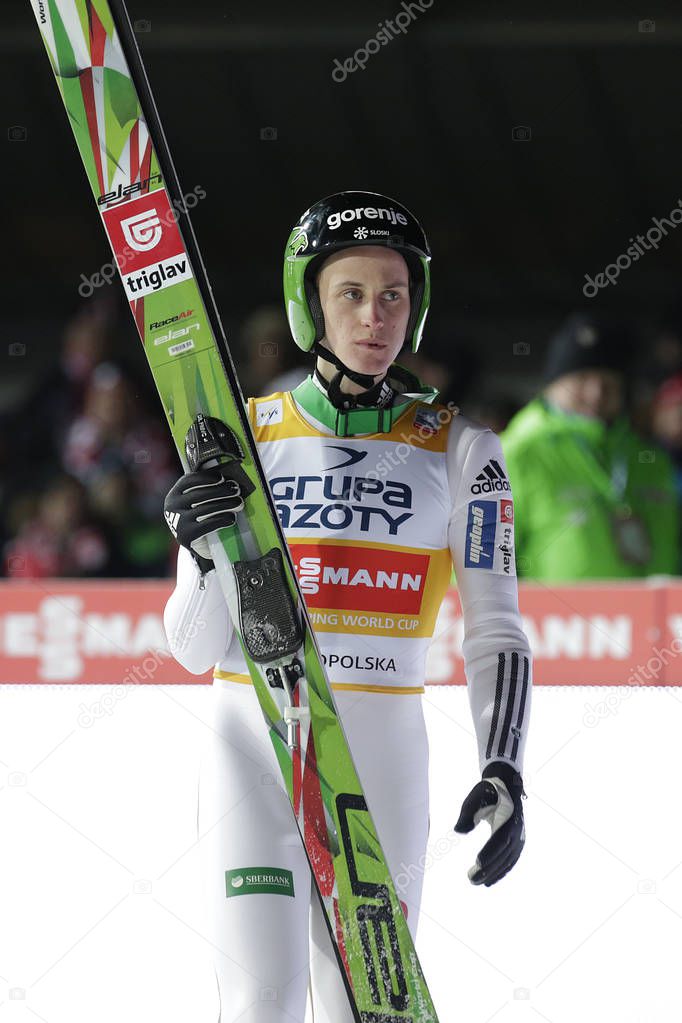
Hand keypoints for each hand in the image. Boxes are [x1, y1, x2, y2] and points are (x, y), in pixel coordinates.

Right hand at [164, 466, 243, 569]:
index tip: (222, 477)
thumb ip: (205, 490)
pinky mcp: (186, 536)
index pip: (188, 481)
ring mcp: (178, 522)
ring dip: (226, 504)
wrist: (194, 544)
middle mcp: (173, 507)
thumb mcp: (195, 503)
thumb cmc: (199, 517)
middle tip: (236, 489)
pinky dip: (222, 520)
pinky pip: (208, 525)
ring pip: (206, 509)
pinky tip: (232, 518)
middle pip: (200, 495)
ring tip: (239, 503)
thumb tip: (228, 480)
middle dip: (221, 490)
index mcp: (174, 494)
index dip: (205, 477)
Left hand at [454, 761, 525, 886]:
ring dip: (494, 873)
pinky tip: (489, 881)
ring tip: (477, 882)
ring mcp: (519, 837)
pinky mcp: (517, 842)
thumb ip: (467, 814)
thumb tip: (458, 831)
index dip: (490, 852)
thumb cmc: (488, 792)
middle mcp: (517, 830)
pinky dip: (501, 871)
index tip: (477, 863)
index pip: (500, 839)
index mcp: (509, 818)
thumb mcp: (475, 798)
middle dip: (489, 868)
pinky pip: (510, 860)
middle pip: (504, 854)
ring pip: (508, 860)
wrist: (506, 786)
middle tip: (471, 878)